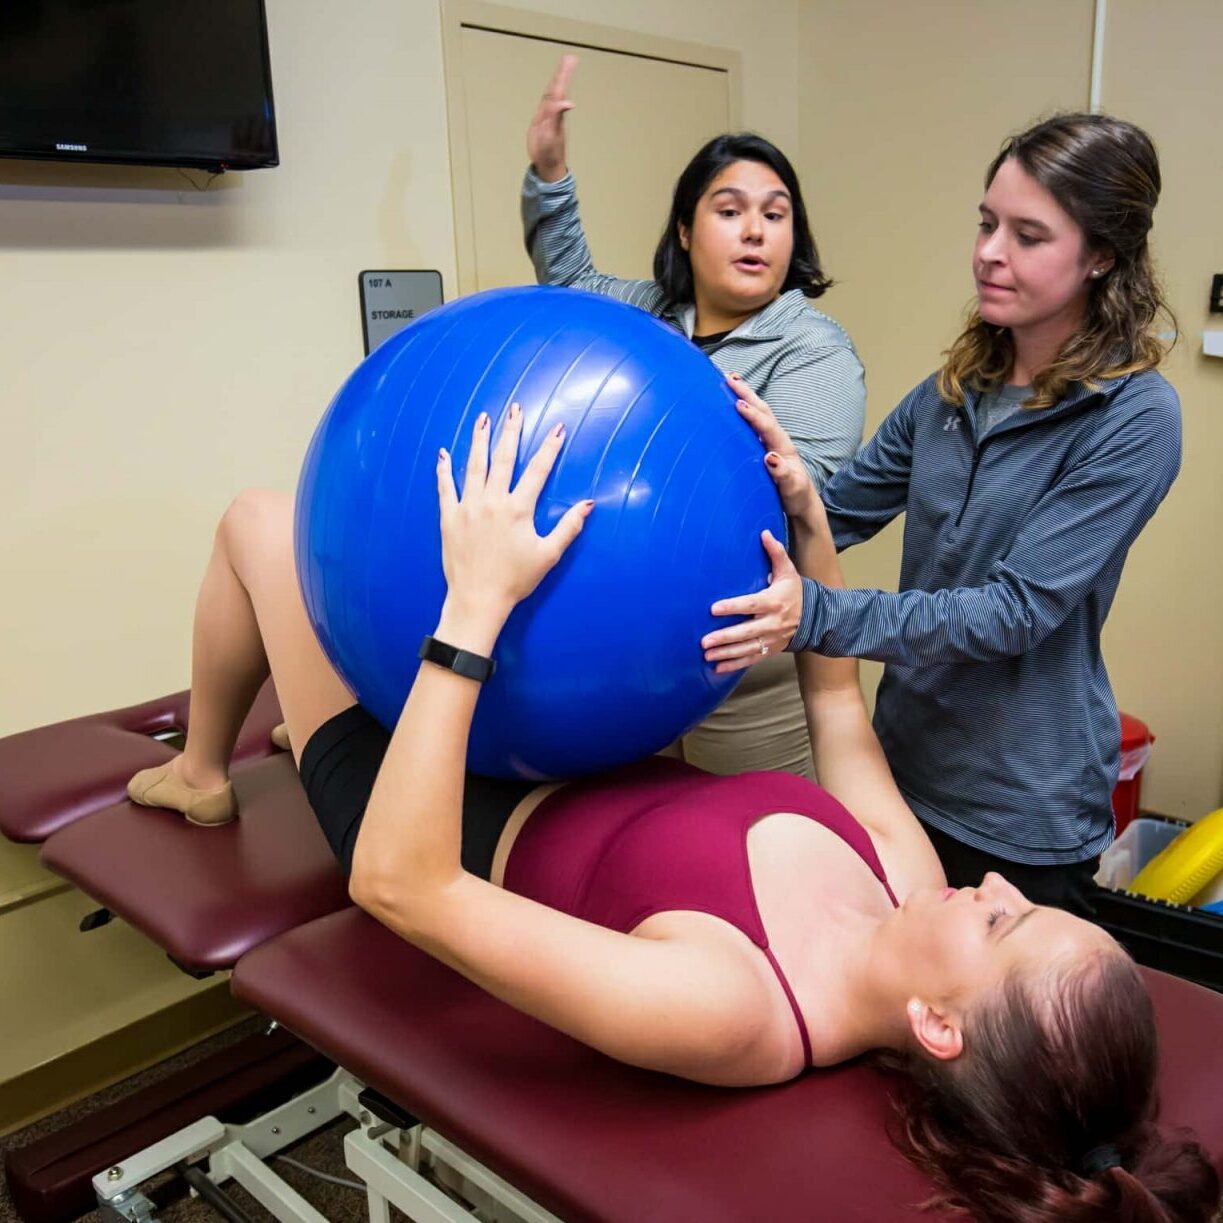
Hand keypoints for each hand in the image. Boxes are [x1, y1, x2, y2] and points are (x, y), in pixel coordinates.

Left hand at [437, 405, 592, 624]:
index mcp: (518, 509)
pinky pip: (445, 487)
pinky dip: (444, 469)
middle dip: (511, 431)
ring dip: (479, 440)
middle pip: (504, 458)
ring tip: (483, 418)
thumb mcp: (548, 555)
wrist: (478, 600)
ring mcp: (468, 507)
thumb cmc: (515, 580)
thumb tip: (588, 504)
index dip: (550, 447)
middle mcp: (492, 502)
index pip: (538, 470)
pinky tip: (444, 453)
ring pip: (474, 465)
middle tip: (515, 408)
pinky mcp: (449, 518)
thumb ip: (569, 527)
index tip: (557, 428)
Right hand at [527, 55, 576, 182]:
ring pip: (554, 94)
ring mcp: (549, 116)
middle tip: (570, 58)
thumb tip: (567, 102)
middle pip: (559, 88)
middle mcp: (554, 112)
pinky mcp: (543, 121)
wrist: (548, 165)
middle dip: (563, 73)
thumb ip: (556, 117)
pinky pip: (547, 103)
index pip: (560, 89)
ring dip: (558, 80)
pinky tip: (553, 88)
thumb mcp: (551, 135)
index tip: (570, 61)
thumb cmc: (549, 152)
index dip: (564, 76)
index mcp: (556, 112)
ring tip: (564, 67)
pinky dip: (550, 93)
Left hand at [702, 530, 801, 672]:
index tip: (714, 608)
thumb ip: (775, 553)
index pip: (751, 605)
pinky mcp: (771, 650)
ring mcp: (772, 639)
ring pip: (747, 649)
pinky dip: (735, 665)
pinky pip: (752, 659)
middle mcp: (773, 623)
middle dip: (725, 637)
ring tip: (707, 655)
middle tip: (705, 641)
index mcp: (774, 602)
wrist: (816, 617)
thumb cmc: (795, 591)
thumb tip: (764, 533)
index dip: (733, 607)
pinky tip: (718, 668)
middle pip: (747, 632)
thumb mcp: (788, 571)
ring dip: (727, 653)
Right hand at [728, 373, 819, 523]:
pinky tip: (731, 405)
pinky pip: (752, 425)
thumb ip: (783, 474)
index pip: (767, 427)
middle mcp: (777, 440)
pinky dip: (743, 411)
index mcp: (784, 447)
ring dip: (745, 396)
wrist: (801, 503)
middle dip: (747, 394)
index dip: (753, 416)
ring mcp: (770, 443)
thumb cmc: (796, 497)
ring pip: (758, 414)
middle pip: (763, 411)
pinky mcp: (762, 448)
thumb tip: (770, 457)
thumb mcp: (792, 488)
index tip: (738, 404)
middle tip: (730, 377)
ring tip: (730, 381)